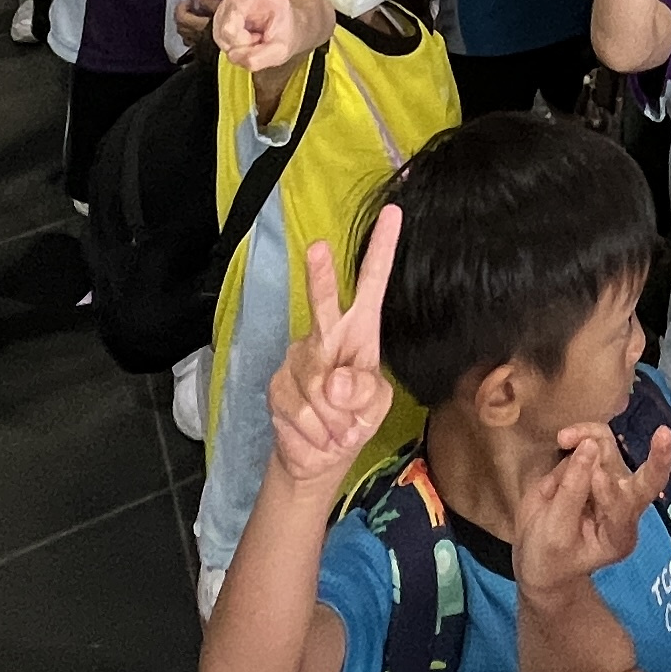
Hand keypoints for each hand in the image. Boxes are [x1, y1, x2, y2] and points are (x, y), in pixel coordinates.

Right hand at [266, 205, 404, 489]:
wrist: (318, 458)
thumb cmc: (354, 419)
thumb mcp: (375, 408)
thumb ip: (364, 393)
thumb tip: (337, 381)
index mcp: (361, 331)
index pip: (372, 284)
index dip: (382, 250)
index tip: (392, 213)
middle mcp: (327, 335)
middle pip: (324, 302)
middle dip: (322, 276)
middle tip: (319, 247)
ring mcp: (299, 358)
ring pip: (316, 382)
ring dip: (333, 419)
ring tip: (338, 431)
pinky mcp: (278, 384)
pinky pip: (300, 409)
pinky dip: (315, 431)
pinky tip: (319, 435)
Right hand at [515, 418, 670, 606]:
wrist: (537, 555)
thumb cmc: (549, 555)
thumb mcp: (555, 532)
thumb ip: (571, 491)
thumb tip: (588, 446)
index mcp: (619, 535)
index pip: (627, 509)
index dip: (610, 491)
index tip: (597, 476)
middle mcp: (624, 507)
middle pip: (646, 478)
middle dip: (658, 458)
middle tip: (665, 434)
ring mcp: (613, 484)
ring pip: (613, 449)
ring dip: (590, 436)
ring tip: (563, 439)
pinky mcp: (598, 467)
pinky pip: (595, 439)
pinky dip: (579, 435)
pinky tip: (562, 442)